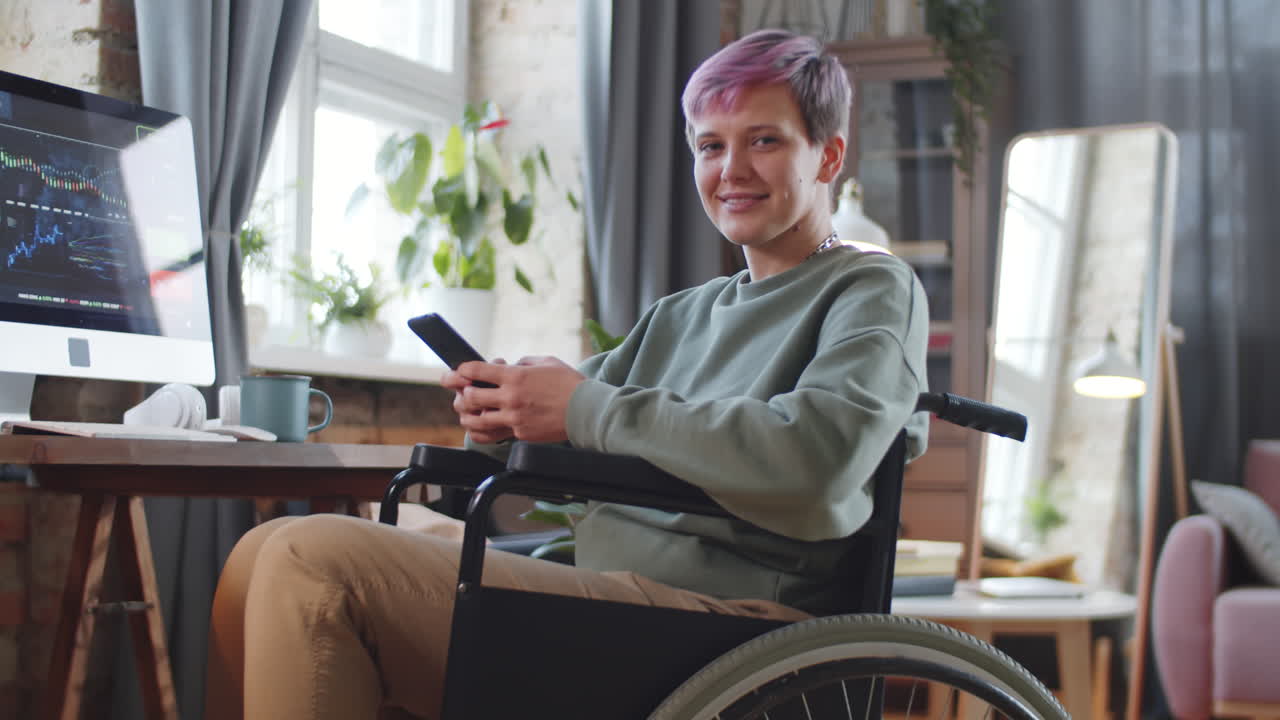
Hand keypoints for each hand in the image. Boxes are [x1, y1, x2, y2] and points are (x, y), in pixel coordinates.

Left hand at [455, 356, 585, 443]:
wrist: (586, 410)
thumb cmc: (569, 384)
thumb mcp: (546, 361)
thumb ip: (523, 362)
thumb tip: (510, 366)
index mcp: (515, 376)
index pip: (476, 371)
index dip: (462, 370)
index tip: (458, 371)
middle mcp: (510, 397)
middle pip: (471, 396)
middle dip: (464, 392)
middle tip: (466, 391)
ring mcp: (514, 418)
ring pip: (478, 419)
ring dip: (471, 413)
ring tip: (474, 409)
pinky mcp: (520, 433)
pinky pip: (497, 432)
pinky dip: (489, 428)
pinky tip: (488, 424)